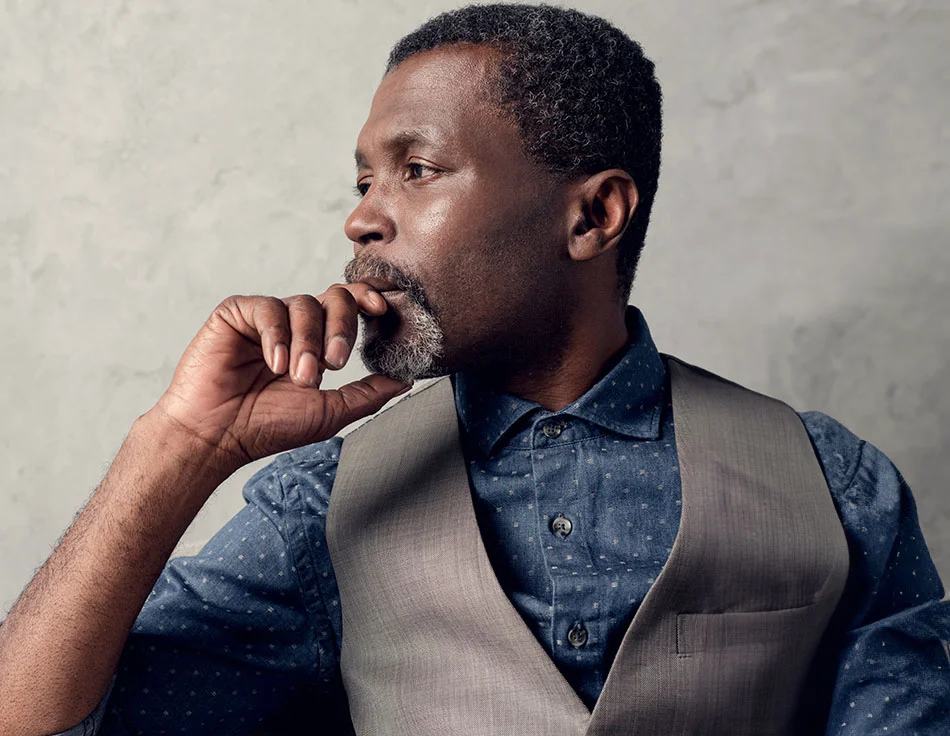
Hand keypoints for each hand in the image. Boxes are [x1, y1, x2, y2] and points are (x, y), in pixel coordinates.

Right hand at [149, 285, 410, 474]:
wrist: (217, 436)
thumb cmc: (267, 427)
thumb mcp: (330, 411)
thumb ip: (368, 393)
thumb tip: (406, 380)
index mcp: (317, 341)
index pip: (349, 307)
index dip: (367, 301)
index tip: (382, 311)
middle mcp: (294, 325)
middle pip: (333, 297)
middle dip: (341, 328)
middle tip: (335, 363)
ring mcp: (265, 317)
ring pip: (303, 305)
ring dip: (307, 343)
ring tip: (297, 377)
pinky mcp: (236, 314)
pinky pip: (268, 308)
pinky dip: (277, 336)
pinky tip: (274, 365)